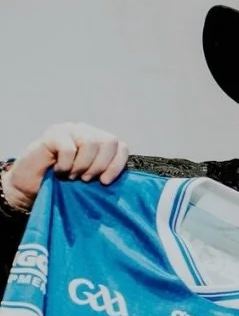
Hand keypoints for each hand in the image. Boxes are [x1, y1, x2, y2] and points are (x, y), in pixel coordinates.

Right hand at [3, 123, 127, 212]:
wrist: (31, 186)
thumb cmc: (63, 184)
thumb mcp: (90, 179)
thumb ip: (106, 173)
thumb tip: (129, 181)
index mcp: (100, 142)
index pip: (120, 147)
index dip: (117, 165)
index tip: (105, 182)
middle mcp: (87, 132)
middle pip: (108, 141)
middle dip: (99, 166)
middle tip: (85, 179)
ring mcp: (70, 129)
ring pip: (90, 142)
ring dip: (82, 165)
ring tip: (72, 175)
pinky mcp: (53, 132)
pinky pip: (68, 147)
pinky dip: (66, 164)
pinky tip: (59, 170)